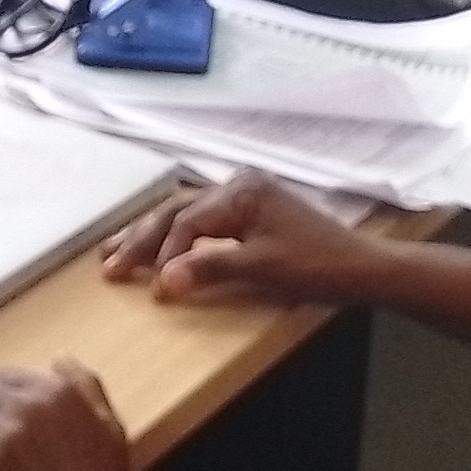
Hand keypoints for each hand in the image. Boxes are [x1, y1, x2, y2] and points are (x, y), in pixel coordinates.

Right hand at [98, 173, 386, 306]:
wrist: (362, 267)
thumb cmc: (315, 267)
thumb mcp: (261, 269)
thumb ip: (210, 269)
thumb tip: (163, 280)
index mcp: (240, 192)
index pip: (186, 222)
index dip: (163, 255)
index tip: (145, 285)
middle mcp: (238, 186)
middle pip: (178, 211)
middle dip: (142, 239)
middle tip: (108, 265)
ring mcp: (246, 196)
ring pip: (187, 214)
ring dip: (154, 236)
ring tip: (118, 253)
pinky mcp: (253, 211)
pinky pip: (204, 221)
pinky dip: (180, 237)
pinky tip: (163, 250)